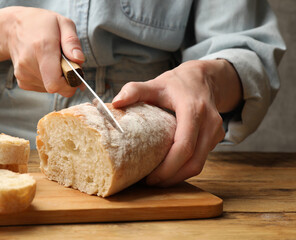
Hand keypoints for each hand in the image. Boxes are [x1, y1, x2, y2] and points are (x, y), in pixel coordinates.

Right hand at [6, 7, 83, 95]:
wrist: (12, 27)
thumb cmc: (40, 24)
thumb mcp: (63, 23)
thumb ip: (72, 41)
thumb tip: (79, 60)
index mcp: (42, 48)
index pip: (56, 83)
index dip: (70, 83)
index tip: (75, 73)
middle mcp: (29, 63)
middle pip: (56, 87)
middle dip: (66, 78)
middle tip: (65, 62)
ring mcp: (23, 74)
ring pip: (50, 88)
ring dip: (56, 78)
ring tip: (52, 60)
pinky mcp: (21, 81)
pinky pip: (43, 88)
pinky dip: (47, 79)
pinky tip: (43, 65)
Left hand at [112, 60, 241, 185]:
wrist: (204, 78)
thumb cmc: (178, 83)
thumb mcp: (156, 83)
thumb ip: (135, 90)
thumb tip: (116, 102)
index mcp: (194, 110)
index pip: (184, 146)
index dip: (168, 166)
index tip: (149, 176)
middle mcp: (209, 123)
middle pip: (194, 162)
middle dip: (171, 177)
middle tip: (150, 182)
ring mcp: (216, 132)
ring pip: (199, 164)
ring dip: (178, 176)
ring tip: (157, 179)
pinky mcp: (216, 138)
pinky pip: (201, 159)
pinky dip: (185, 168)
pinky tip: (169, 168)